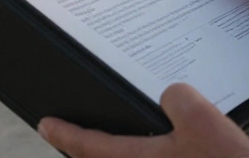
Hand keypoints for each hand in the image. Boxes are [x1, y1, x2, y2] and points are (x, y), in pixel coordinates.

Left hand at [38, 83, 248, 157]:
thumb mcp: (202, 119)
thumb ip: (177, 97)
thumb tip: (172, 97)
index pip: (87, 147)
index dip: (63, 133)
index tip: (46, 124)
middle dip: (87, 150)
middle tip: (77, 135)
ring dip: (121, 156)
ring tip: (125, 141)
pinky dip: (150, 157)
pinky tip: (169, 149)